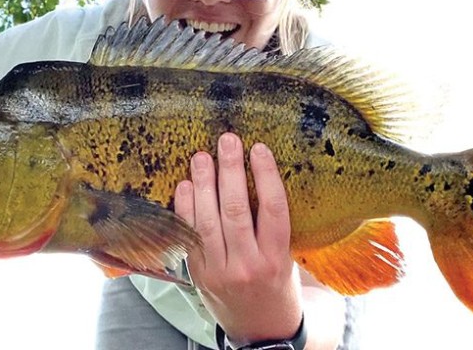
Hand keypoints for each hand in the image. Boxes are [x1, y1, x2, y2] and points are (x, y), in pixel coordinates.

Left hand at [174, 133, 302, 344]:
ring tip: (202, 156)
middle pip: (237, 210)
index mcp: (277, 260)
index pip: (274, 210)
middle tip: (227, 141)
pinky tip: (185, 185)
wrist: (260, 331)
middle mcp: (248, 265)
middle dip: (230, 171)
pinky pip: (189, 236)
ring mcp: (219, 271)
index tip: (259, 148)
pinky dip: (185, 209)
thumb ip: (274, 225)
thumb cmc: (277, 286)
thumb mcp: (287, 258)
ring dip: (204, 184)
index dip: (266, 175)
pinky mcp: (198, 274)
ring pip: (209, 221)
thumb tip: (260, 175)